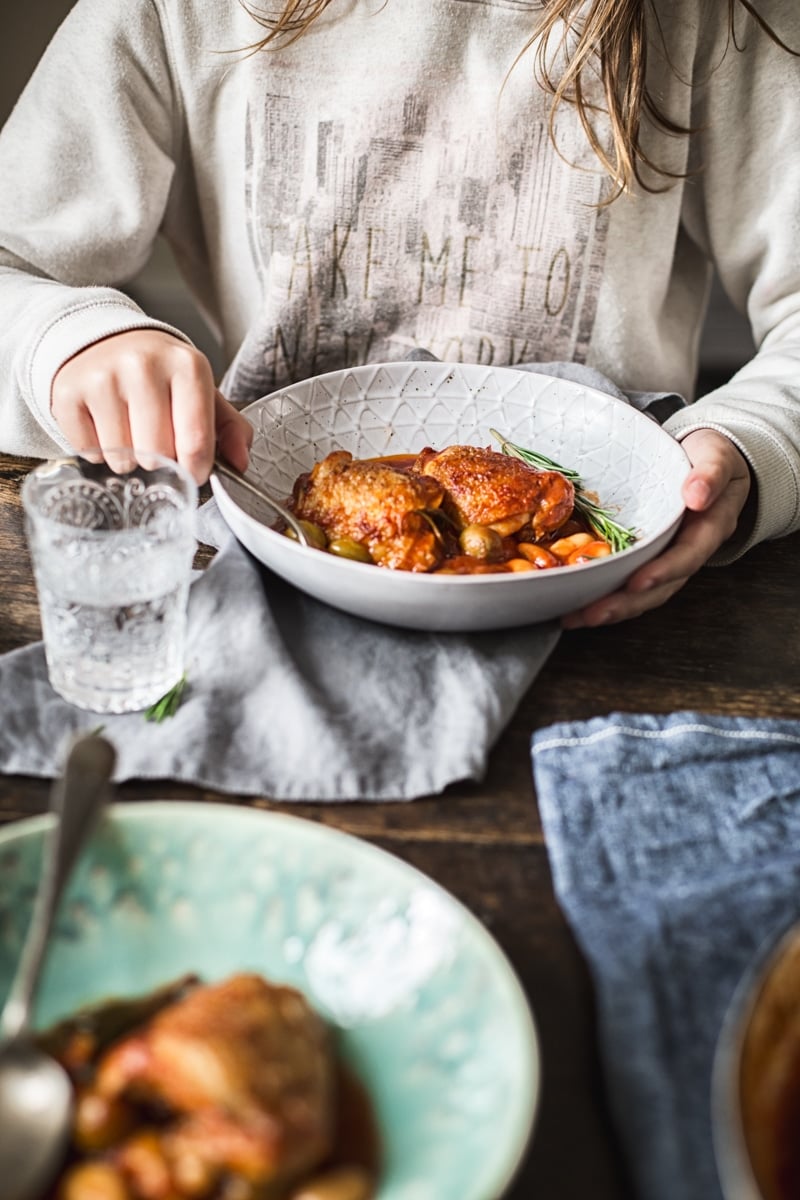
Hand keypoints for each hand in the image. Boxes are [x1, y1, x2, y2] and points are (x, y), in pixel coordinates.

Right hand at [51, 329, 251, 482]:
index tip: (193, 472)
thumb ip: (230, 429)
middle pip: (158, 454)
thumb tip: (240, 464)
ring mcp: (102, 377)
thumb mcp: (202, 394)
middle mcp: (143, 364)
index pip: (195, 440)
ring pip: (123, 457)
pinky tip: (105, 429)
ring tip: (131, 433)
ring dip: (130, 459)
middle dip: (161, 461)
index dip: (196, 469)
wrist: (105, 343)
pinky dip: (99, 453)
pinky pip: (89, 452)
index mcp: (187, 365)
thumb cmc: (161, 377)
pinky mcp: (68, 392)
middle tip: (158, 442)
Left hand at [561, 428, 751, 627]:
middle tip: (593, 614)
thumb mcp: (718, 457)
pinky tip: (574, 603)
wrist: (705, 460)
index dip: (663, 572)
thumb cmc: (712, 457)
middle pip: (660, 587)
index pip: (687, 556)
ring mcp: (664, 556)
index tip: (638, 582)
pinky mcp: (644, 554)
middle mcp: (686, 551)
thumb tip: (697, 495)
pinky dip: (602, 593)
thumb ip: (712, 474)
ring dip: (610, 608)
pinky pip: (625, 579)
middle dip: (626, 604)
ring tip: (576, 617)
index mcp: (708, 529)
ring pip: (641, 592)